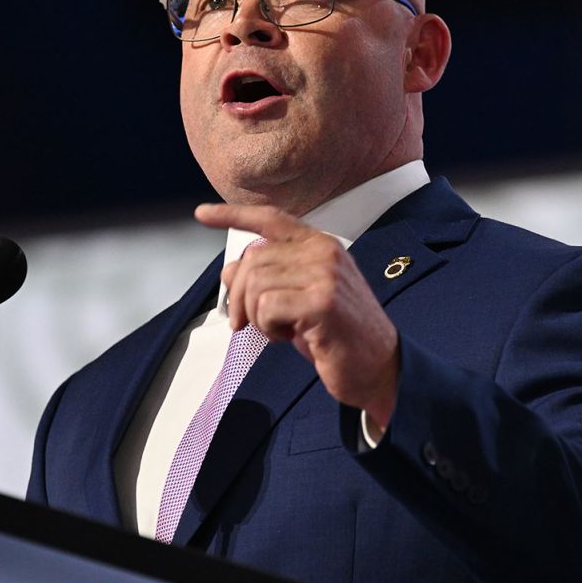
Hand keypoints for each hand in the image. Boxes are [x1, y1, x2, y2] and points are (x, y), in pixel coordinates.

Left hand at [195, 203, 398, 429]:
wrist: (379, 367)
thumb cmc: (338, 335)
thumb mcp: (297, 300)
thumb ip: (269, 279)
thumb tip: (228, 273)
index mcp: (320, 245)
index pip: (271, 219)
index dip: (233, 215)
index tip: (202, 215)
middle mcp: (324, 252)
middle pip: (252, 261)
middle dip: (238, 298)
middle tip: (246, 323)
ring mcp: (326, 274)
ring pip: (255, 285)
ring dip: (257, 316)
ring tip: (281, 330)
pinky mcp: (322, 302)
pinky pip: (267, 308)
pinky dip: (268, 329)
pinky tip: (291, 337)